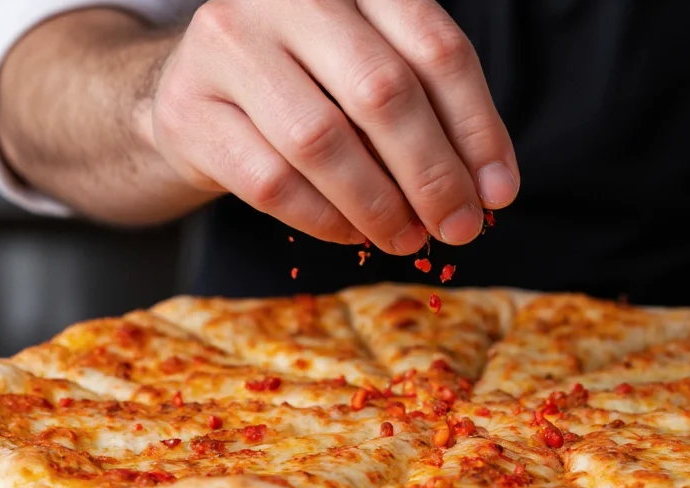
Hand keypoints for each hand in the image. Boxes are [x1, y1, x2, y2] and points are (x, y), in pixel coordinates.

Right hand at [148, 0, 519, 253]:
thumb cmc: (300, 84)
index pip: (434, 47)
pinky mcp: (189, 112)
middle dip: (433, 173)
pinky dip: (324, 218)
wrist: (193, 90)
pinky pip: (273, 181)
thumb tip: (487, 189)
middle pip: (382, 91)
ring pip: (322, 141)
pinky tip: (352, 233)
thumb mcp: (364, 72)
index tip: (499, 190)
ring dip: (379, 205)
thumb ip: (422, 110)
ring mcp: (228, 49)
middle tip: (460, 226)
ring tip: (407, 238)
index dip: (478, 126)